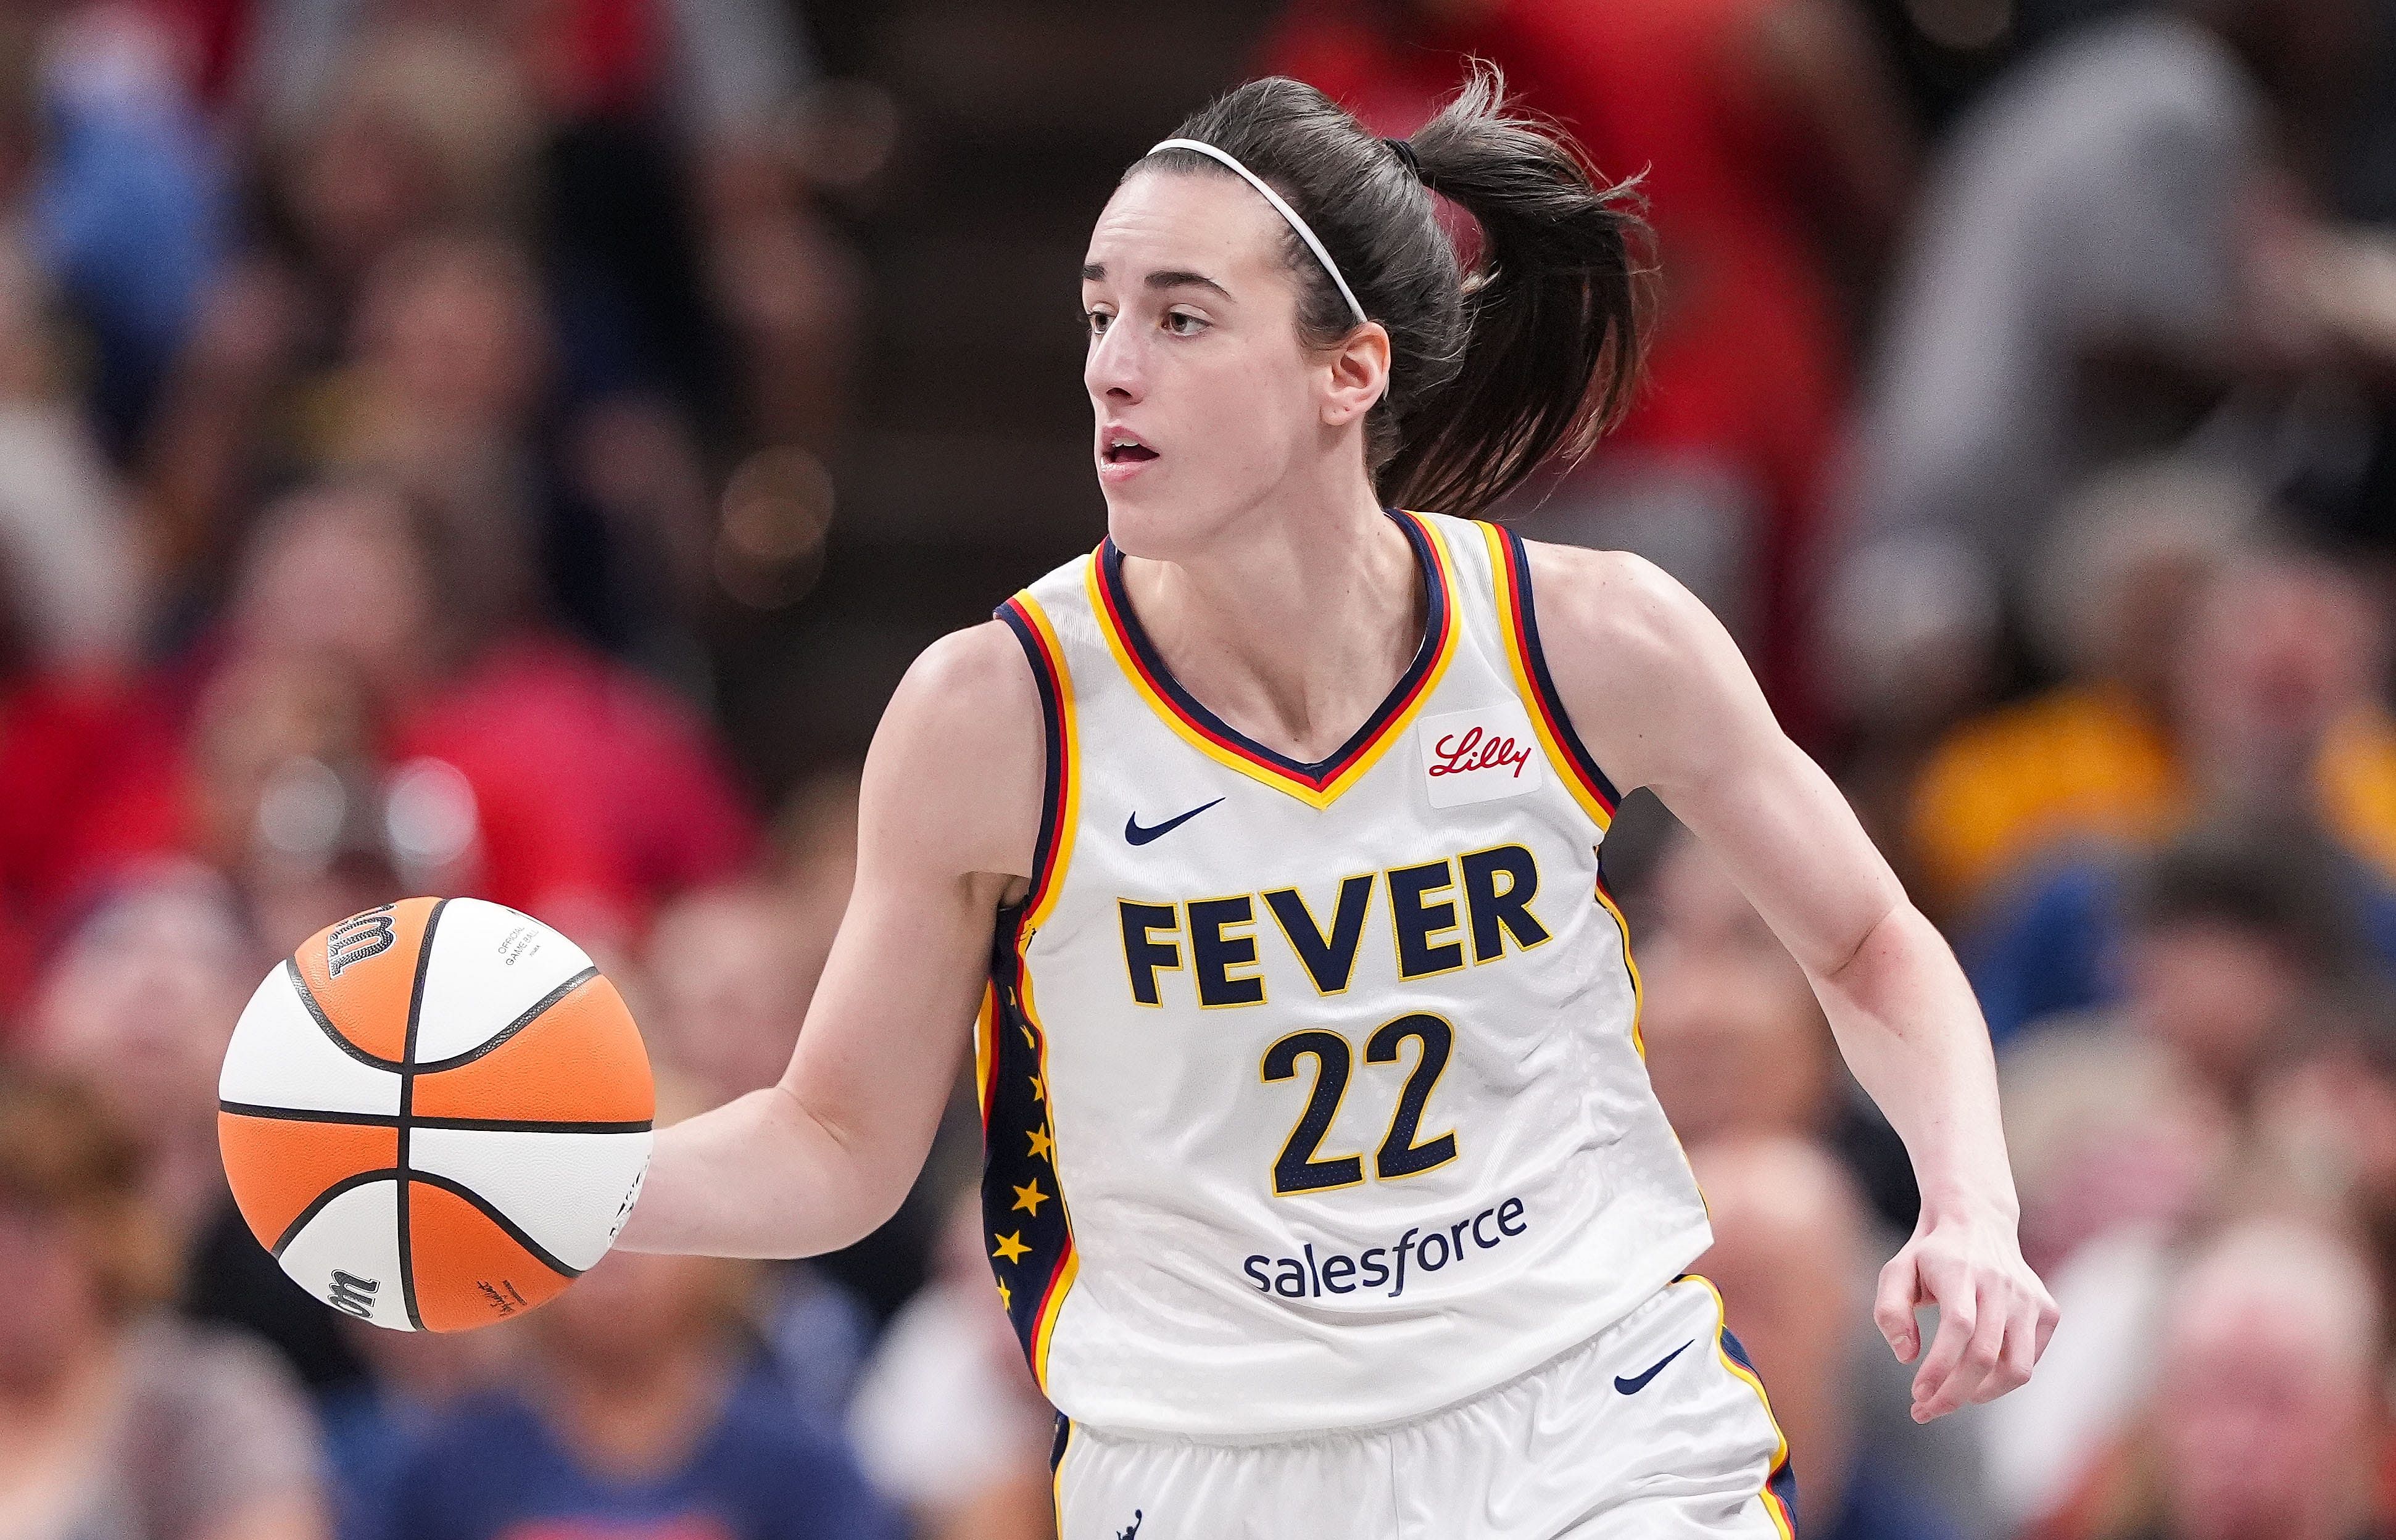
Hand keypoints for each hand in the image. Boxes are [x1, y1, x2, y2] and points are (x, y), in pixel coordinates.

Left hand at [1874, 1201, 2059, 1420]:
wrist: (1977, 1222)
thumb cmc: (1929, 1257)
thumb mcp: (1896, 1272)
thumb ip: (1890, 1312)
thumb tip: (1907, 1357)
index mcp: (1961, 1272)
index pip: (1958, 1327)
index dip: (1939, 1368)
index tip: (1917, 1396)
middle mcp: (2001, 1284)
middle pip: (1985, 1356)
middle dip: (1954, 1394)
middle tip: (1927, 1410)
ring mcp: (2030, 1298)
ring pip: (2018, 1369)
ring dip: (1983, 1394)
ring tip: (1954, 1395)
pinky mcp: (2048, 1310)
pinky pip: (2030, 1361)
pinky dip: (2003, 1378)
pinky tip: (1978, 1374)